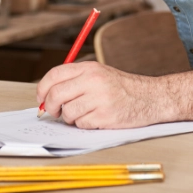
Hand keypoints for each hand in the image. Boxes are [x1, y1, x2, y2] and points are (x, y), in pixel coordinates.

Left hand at [36, 61, 163, 128]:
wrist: (151, 97)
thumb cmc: (122, 88)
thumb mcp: (98, 74)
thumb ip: (74, 81)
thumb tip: (46, 95)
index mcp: (89, 68)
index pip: (54, 75)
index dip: (42, 89)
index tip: (41, 98)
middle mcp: (93, 81)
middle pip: (56, 95)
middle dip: (50, 107)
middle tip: (54, 112)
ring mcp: (99, 98)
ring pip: (67, 112)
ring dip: (70, 117)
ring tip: (83, 113)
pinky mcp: (105, 116)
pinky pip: (81, 124)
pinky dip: (84, 124)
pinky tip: (96, 118)